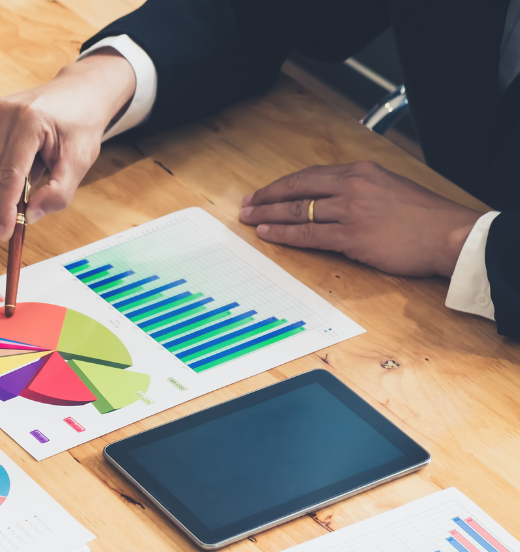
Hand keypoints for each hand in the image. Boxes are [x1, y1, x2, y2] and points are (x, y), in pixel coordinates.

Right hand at [0, 50, 135, 239]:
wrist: (79, 92)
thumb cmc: (80, 124)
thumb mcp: (79, 162)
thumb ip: (58, 193)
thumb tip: (31, 215)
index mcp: (30, 120)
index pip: (9, 175)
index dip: (6, 208)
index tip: (4, 232)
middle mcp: (5, 111)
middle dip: (16, 186)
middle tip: (42, 168)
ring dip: (10, 173)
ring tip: (34, 154)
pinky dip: (4, 161)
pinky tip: (23, 148)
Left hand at [238, 161, 481, 277]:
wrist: (449, 235)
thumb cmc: (423, 217)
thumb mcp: (389, 188)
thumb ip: (358, 191)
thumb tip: (330, 201)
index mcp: (361, 172)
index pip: (310, 175)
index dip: (282, 185)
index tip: (263, 192)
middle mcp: (353, 187)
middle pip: (297, 189)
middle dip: (267, 198)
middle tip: (246, 205)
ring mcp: (351, 211)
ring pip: (298, 211)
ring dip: (269, 216)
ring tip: (249, 220)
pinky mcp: (352, 236)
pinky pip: (307, 235)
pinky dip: (284, 235)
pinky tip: (268, 234)